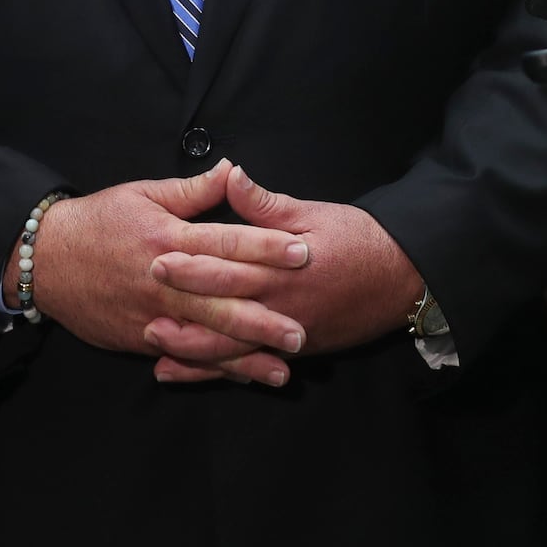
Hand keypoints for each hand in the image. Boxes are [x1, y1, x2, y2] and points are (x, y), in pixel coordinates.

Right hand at [23, 162, 312, 387]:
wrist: (44, 261)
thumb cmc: (98, 222)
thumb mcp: (142, 194)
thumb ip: (192, 190)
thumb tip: (233, 170)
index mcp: (169, 239)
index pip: (226, 242)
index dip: (266, 248)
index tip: (303, 253)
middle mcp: (165, 281)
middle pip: (222, 300)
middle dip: (264, 318)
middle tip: (303, 328)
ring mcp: (153, 315)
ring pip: (206, 337)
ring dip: (245, 355)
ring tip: (284, 369)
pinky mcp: (141, 338)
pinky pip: (182, 355)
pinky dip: (212, 370)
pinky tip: (241, 378)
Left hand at [145, 168, 424, 378]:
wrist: (402, 279)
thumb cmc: (357, 239)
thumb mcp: (312, 213)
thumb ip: (264, 204)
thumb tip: (230, 174)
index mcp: (282, 267)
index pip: (229, 264)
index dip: (192, 264)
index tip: (156, 259)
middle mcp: (282, 305)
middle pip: (223, 311)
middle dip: (182, 311)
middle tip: (144, 309)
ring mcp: (288, 333)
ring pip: (233, 348)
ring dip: (193, 350)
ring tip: (155, 348)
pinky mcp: (296, 351)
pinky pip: (251, 365)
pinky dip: (219, 371)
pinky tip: (188, 372)